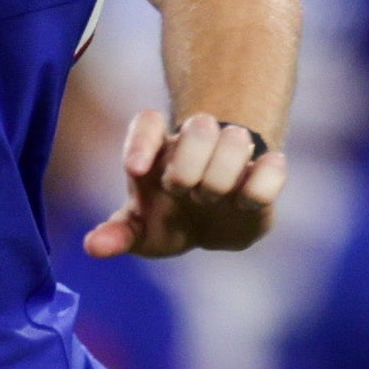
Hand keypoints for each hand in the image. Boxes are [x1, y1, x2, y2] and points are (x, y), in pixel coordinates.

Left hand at [87, 108, 284, 257]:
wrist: (212, 227)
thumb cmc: (169, 222)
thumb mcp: (141, 232)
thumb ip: (118, 235)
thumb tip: (93, 247)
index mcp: (159, 151)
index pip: (148, 122)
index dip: (142, 140)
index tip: (135, 169)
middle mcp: (196, 143)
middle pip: (199, 124)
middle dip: (189, 164)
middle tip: (183, 192)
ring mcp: (233, 154)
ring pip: (236, 138)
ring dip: (221, 174)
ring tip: (211, 198)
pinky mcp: (266, 172)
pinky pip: (275, 165)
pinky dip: (259, 185)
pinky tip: (243, 203)